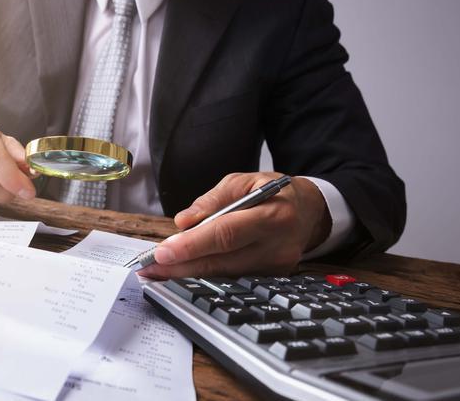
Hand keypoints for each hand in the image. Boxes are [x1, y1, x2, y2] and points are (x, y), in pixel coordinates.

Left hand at [137, 172, 329, 278]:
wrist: (310, 211)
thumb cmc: (273, 192)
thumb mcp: (243, 182)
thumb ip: (212, 201)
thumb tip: (183, 222)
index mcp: (273, 215)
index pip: (226, 234)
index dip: (192, 246)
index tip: (163, 252)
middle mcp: (278, 246)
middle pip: (222, 263)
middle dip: (181, 267)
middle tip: (149, 268)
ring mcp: (277, 267)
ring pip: (224, 275)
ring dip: (188, 274)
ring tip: (158, 270)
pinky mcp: (272, 279)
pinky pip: (233, 279)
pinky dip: (206, 276)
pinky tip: (183, 272)